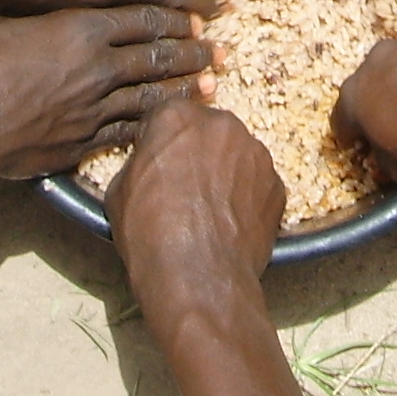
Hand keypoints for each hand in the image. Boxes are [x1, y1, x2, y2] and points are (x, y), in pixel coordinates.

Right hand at [0, 6, 214, 180]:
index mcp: (80, 29)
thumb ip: (40, 16)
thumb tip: (48, 7)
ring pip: (153, 95)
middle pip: (157, 56)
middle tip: (216, 50)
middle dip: (191, 52)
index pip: (142, 18)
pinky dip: (155, 127)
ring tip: (209, 86)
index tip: (194, 17)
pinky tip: (172, 125)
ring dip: (184, 90)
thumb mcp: (4, 22)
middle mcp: (98, 66)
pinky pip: (131, 132)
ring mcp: (95, 107)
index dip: (173, 17)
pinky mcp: (86, 141)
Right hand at [105, 98, 284, 288]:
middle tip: (186, 188)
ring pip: (237, 156)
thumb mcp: (118, 190)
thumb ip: (141, 162)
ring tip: (210, 211)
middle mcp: (222, 125)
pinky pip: (258, 184)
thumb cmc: (149, 234)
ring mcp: (256, 153)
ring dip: (226, 173)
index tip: (159, 164)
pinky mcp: (278, 184)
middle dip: (198, 152)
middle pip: (208, 131)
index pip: (168, 116)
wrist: (197, 279)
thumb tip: (151, 164)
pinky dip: (247, 198)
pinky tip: (231, 223)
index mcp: (177, 118)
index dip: (161, 142)